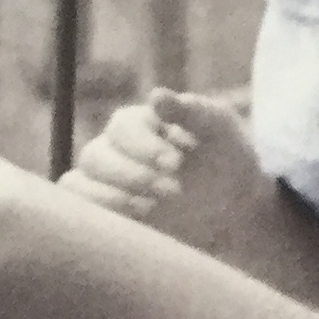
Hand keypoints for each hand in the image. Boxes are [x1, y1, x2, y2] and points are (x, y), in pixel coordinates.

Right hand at [61, 89, 268, 250]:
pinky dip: (98, 218)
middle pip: (95, 157)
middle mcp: (115, 153)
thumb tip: (155, 96)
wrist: (238, 211)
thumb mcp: (219, 130)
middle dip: (132, 175)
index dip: (143, 145)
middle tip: (173, 190)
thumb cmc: (228, 162)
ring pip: (80, 185)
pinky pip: (83, 214)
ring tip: (150, 209)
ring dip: (111, 198)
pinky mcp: (110, 219)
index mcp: (138, 125)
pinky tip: (134, 223)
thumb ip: (190, 111)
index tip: (176, 164)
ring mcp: (107, 187)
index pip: (120, 128)